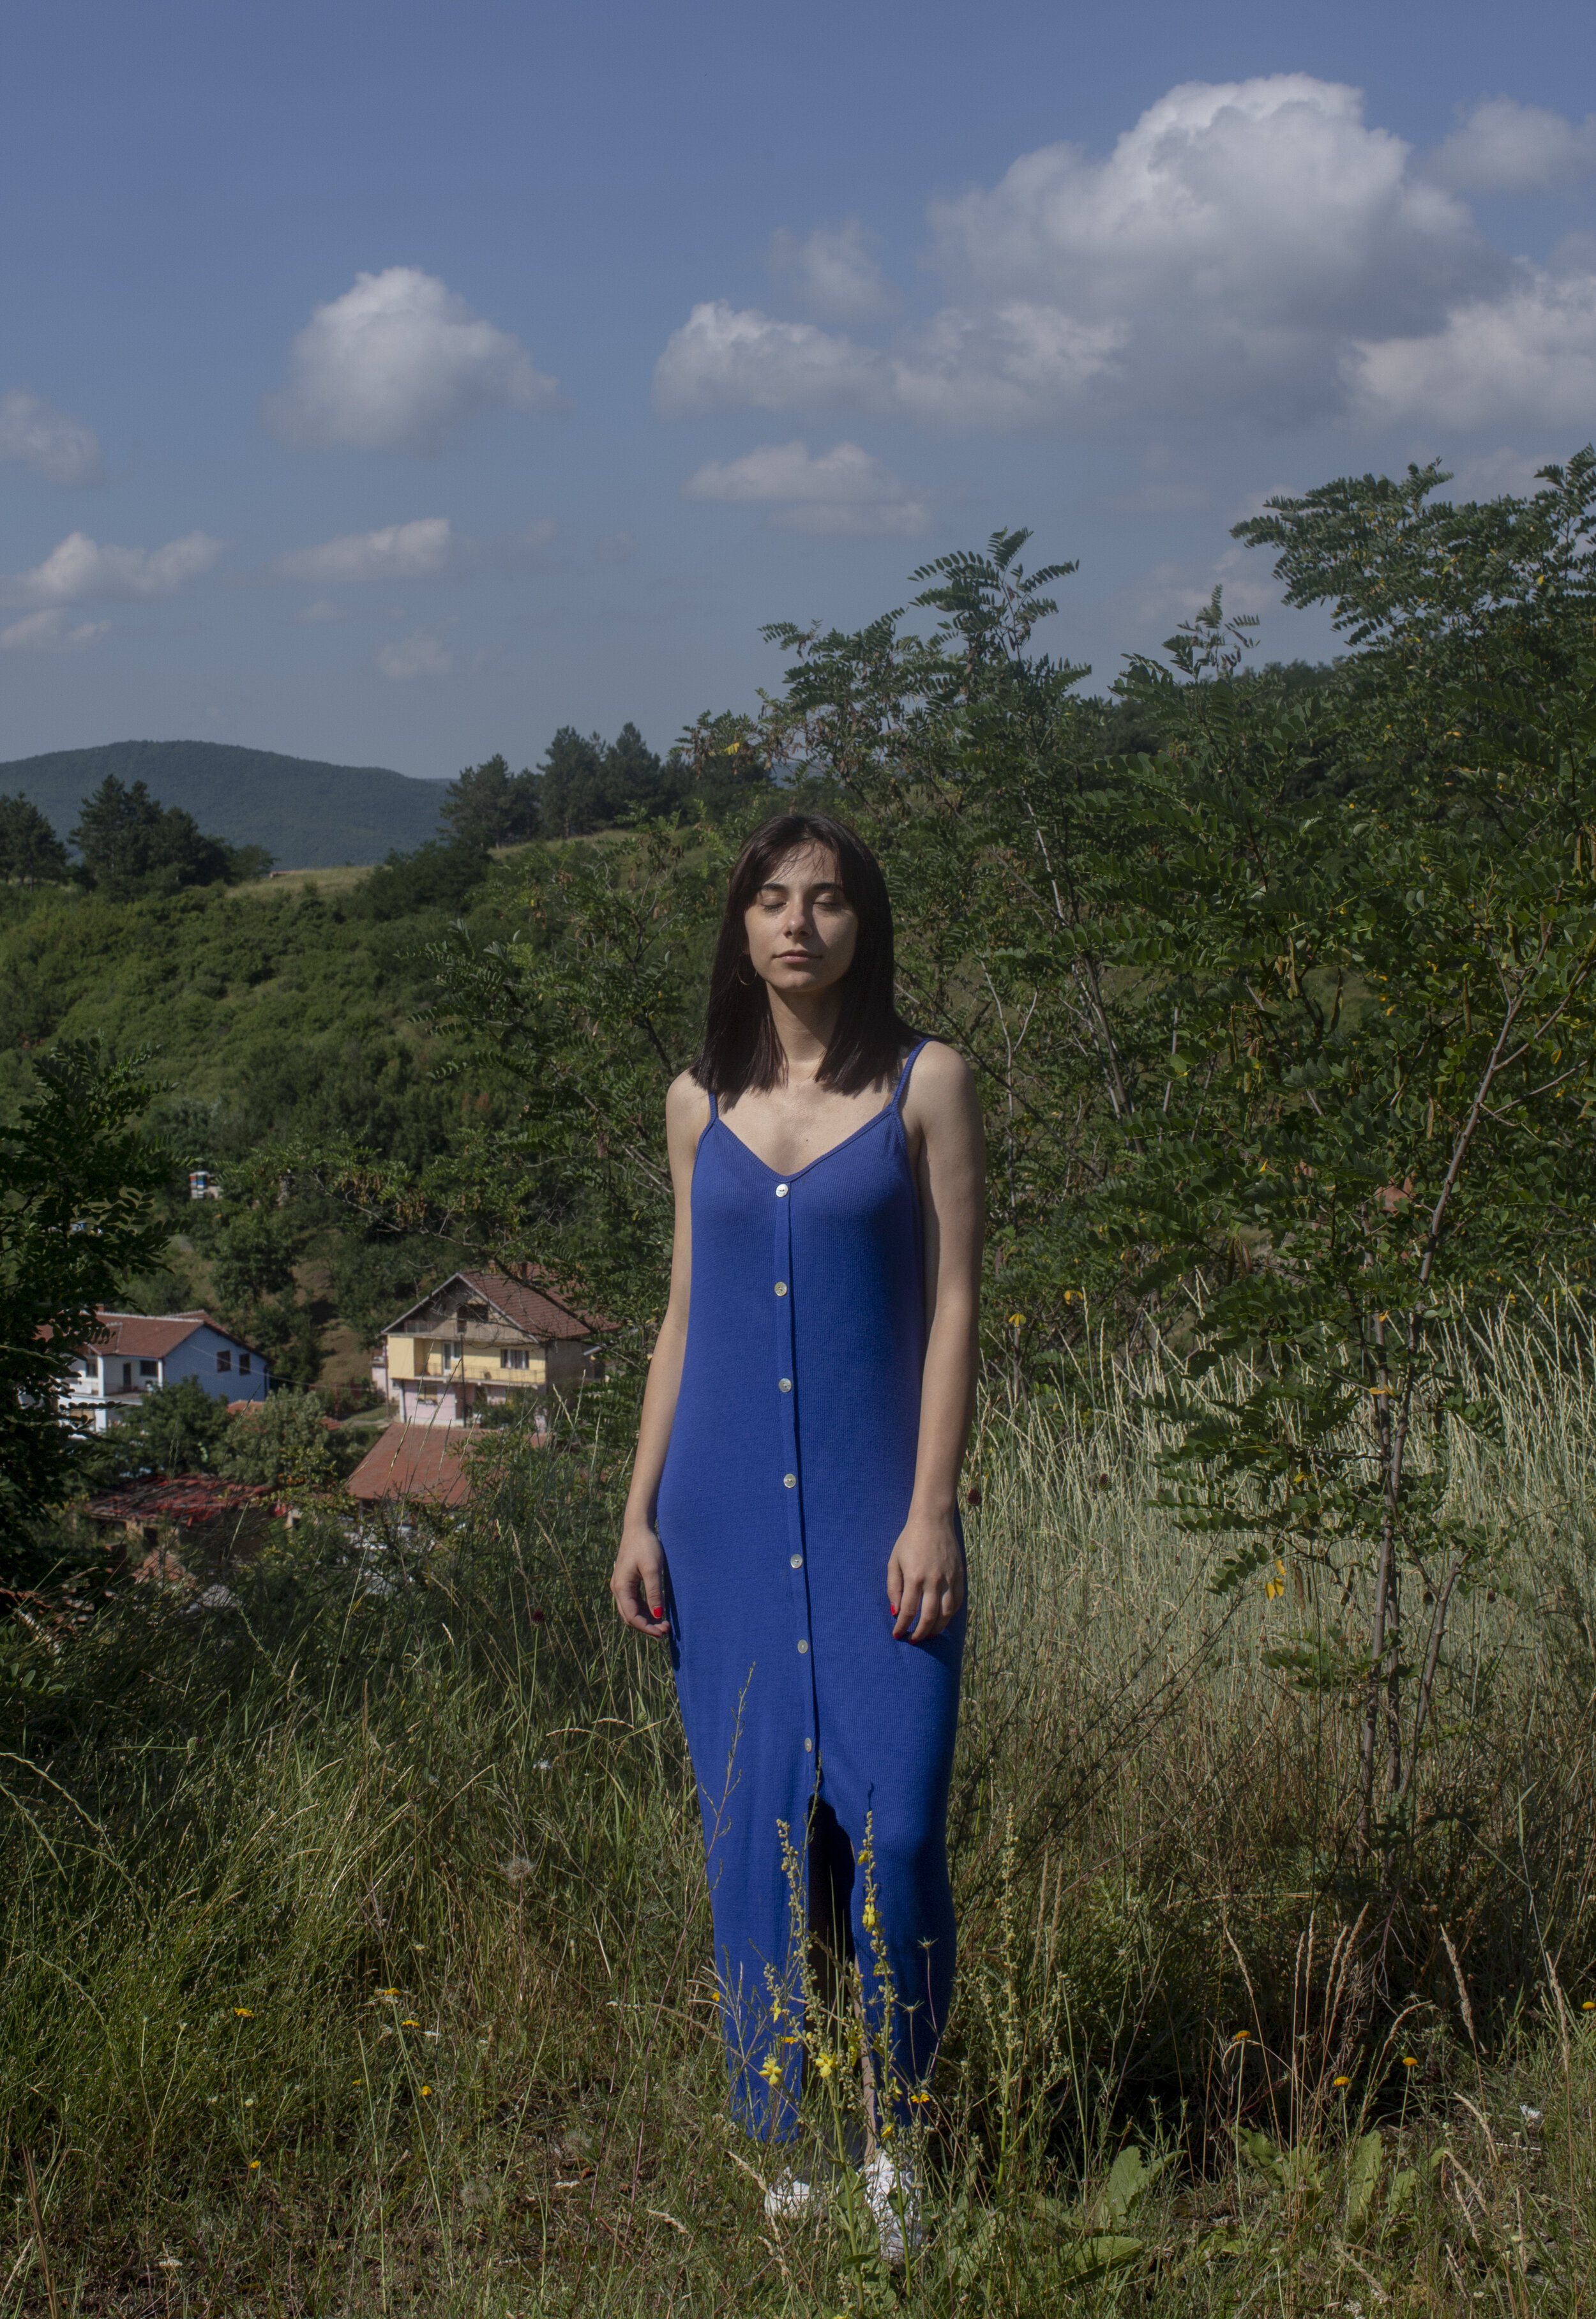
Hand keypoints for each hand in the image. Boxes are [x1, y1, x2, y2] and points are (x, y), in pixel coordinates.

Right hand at [611, 1517, 669, 1637]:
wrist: (638, 1527)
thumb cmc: (646, 1545)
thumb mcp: (653, 1569)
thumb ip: (654, 1593)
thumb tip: (658, 1615)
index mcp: (621, 1587)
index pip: (632, 1616)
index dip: (647, 1628)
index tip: (663, 1632)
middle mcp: (617, 1589)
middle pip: (630, 1617)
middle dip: (647, 1626)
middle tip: (666, 1631)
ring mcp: (621, 1586)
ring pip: (631, 1611)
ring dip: (646, 1619)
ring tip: (664, 1624)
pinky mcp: (626, 1582)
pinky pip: (634, 1602)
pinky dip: (645, 1610)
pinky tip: (658, 1612)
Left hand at [887, 1508, 964, 1641]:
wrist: (933, 1520)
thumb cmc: (909, 1540)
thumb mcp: (894, 1561)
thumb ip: (893, 1587)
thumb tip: (896, 1612)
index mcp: (914, 1576)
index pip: (909, 1611)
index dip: (903, 1626)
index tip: (898, 1635)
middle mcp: (934, 1580)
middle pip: (929, 1617)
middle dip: (920, 1633)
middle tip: (914, 1640)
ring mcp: (949, 1578)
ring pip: (947, 1613)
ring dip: (937, 1628)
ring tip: (928, 1634)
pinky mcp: (960, 1575)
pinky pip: (958, 1601)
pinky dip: (950, 1614)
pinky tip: (942, 1619)